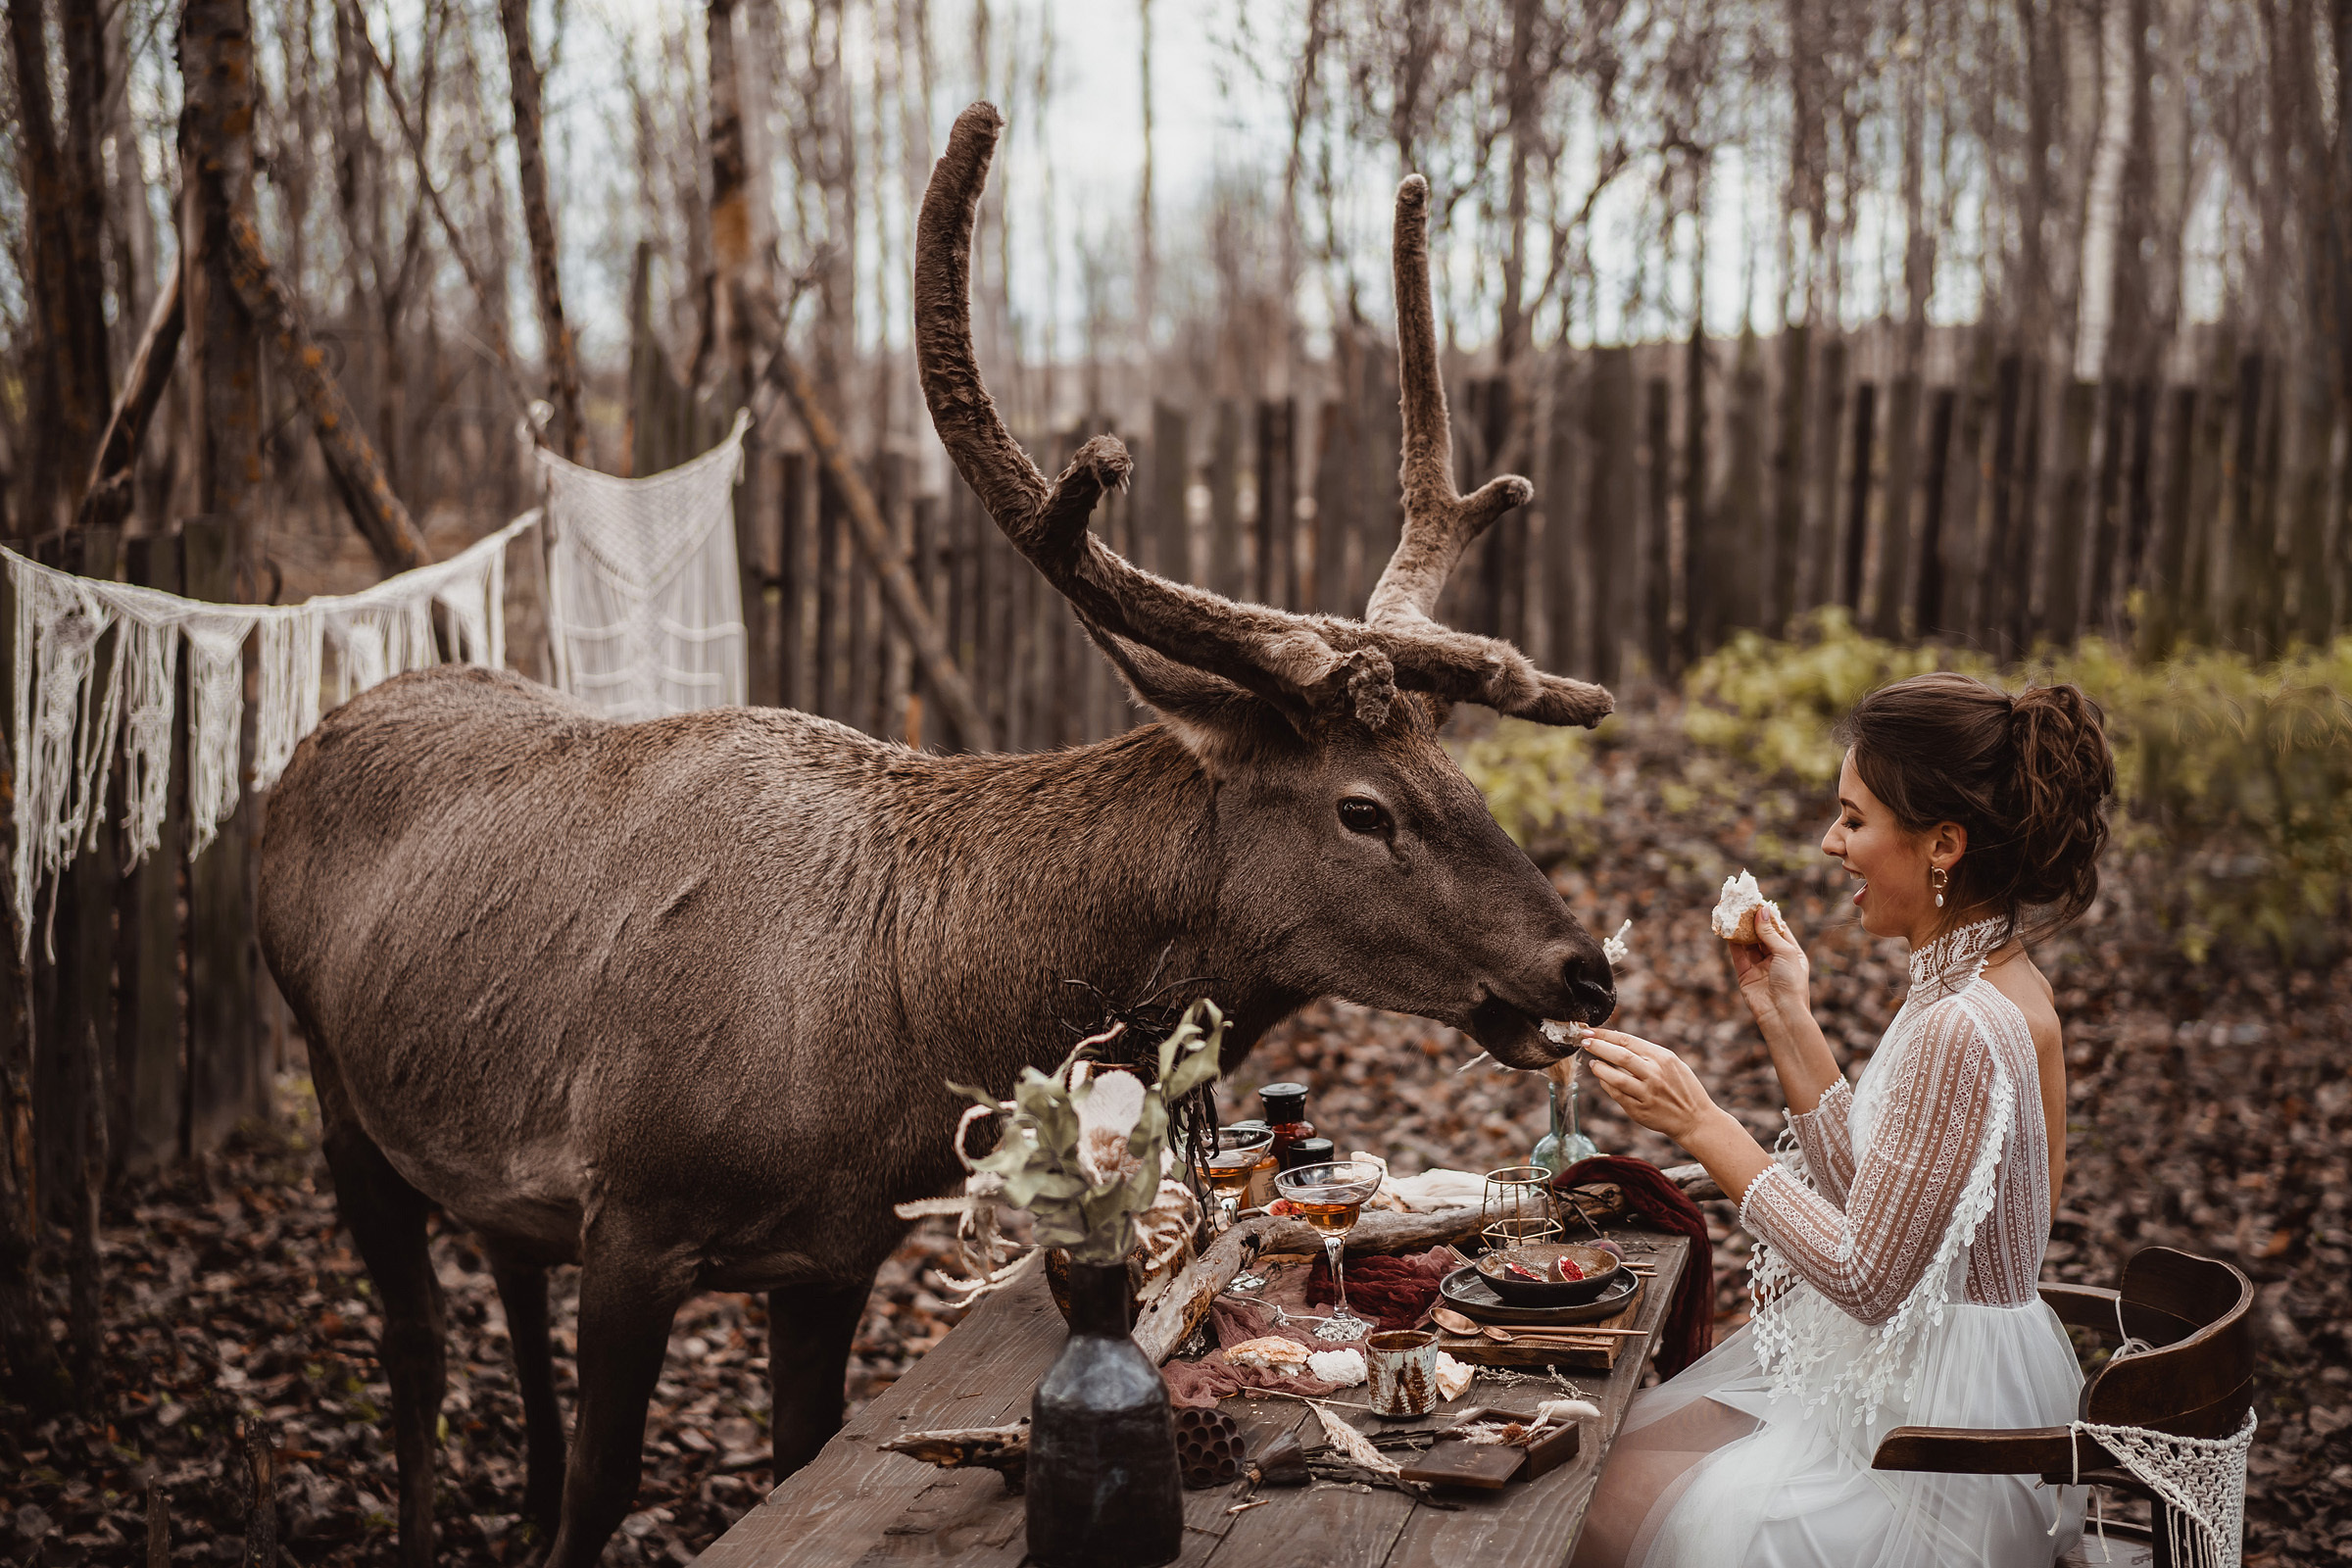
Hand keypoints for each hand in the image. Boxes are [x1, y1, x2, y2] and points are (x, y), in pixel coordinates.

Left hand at [1580, 1029, 1716, 1144]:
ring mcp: (1646, 1093)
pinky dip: (1606, 1085)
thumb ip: (1647, 1052)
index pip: (1627, 1040)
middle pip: (1619, 1056)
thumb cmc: (1682, 1087)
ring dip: (1599, 1068)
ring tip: (1593, 1063)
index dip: (1605, 1035)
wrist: (1695, 1119)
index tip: (1589, 1031)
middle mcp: (1654, 1074)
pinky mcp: (1639, 1110)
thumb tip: (1616, 1040)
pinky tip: (1603, 1080)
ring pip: (1615, 1078)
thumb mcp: (1672, 1062)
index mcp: (1662, 1058)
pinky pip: (1616, 1095)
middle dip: (1598, 1047)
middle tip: (1584, 1042)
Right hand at [1728, 903, 1811, 1038]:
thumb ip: (1770, 932)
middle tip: (1742, 904)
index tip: (1758, 901)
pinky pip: (1738, 955)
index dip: (1769, 916)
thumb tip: (1762, 910)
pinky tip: (1727, 929)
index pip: (1779, 930)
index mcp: (1792, 954)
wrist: (1781, 1013)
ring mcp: (1760, 967)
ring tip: (1733, 913)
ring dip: (1741, 930)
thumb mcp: (1785, 952)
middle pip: (1762, 935)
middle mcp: (1776, 960)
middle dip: (1752, 920)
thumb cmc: (1791, 983)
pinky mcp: (1745, 975)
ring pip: (1748, 944)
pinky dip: (1732, 943)